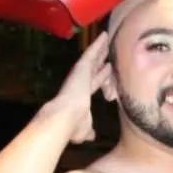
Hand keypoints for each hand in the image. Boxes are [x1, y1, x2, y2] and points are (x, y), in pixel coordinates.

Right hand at [48, 30, 112, 144]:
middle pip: (94, 67)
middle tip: (107, 49)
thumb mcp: (85, 129)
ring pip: (93, 57)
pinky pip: (91, 53)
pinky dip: (98, 44)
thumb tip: (92, 136)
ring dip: (100, 48)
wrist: (65, 118)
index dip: (102, 76)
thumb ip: (89, 130)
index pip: (94, 82)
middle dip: (100, 59)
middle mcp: (81, 82)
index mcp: (82, 95)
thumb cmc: (73, 126)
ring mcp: (81, 74)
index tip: (107, 68)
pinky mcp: (81, 67)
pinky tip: (105, 36)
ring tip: (107, 38)